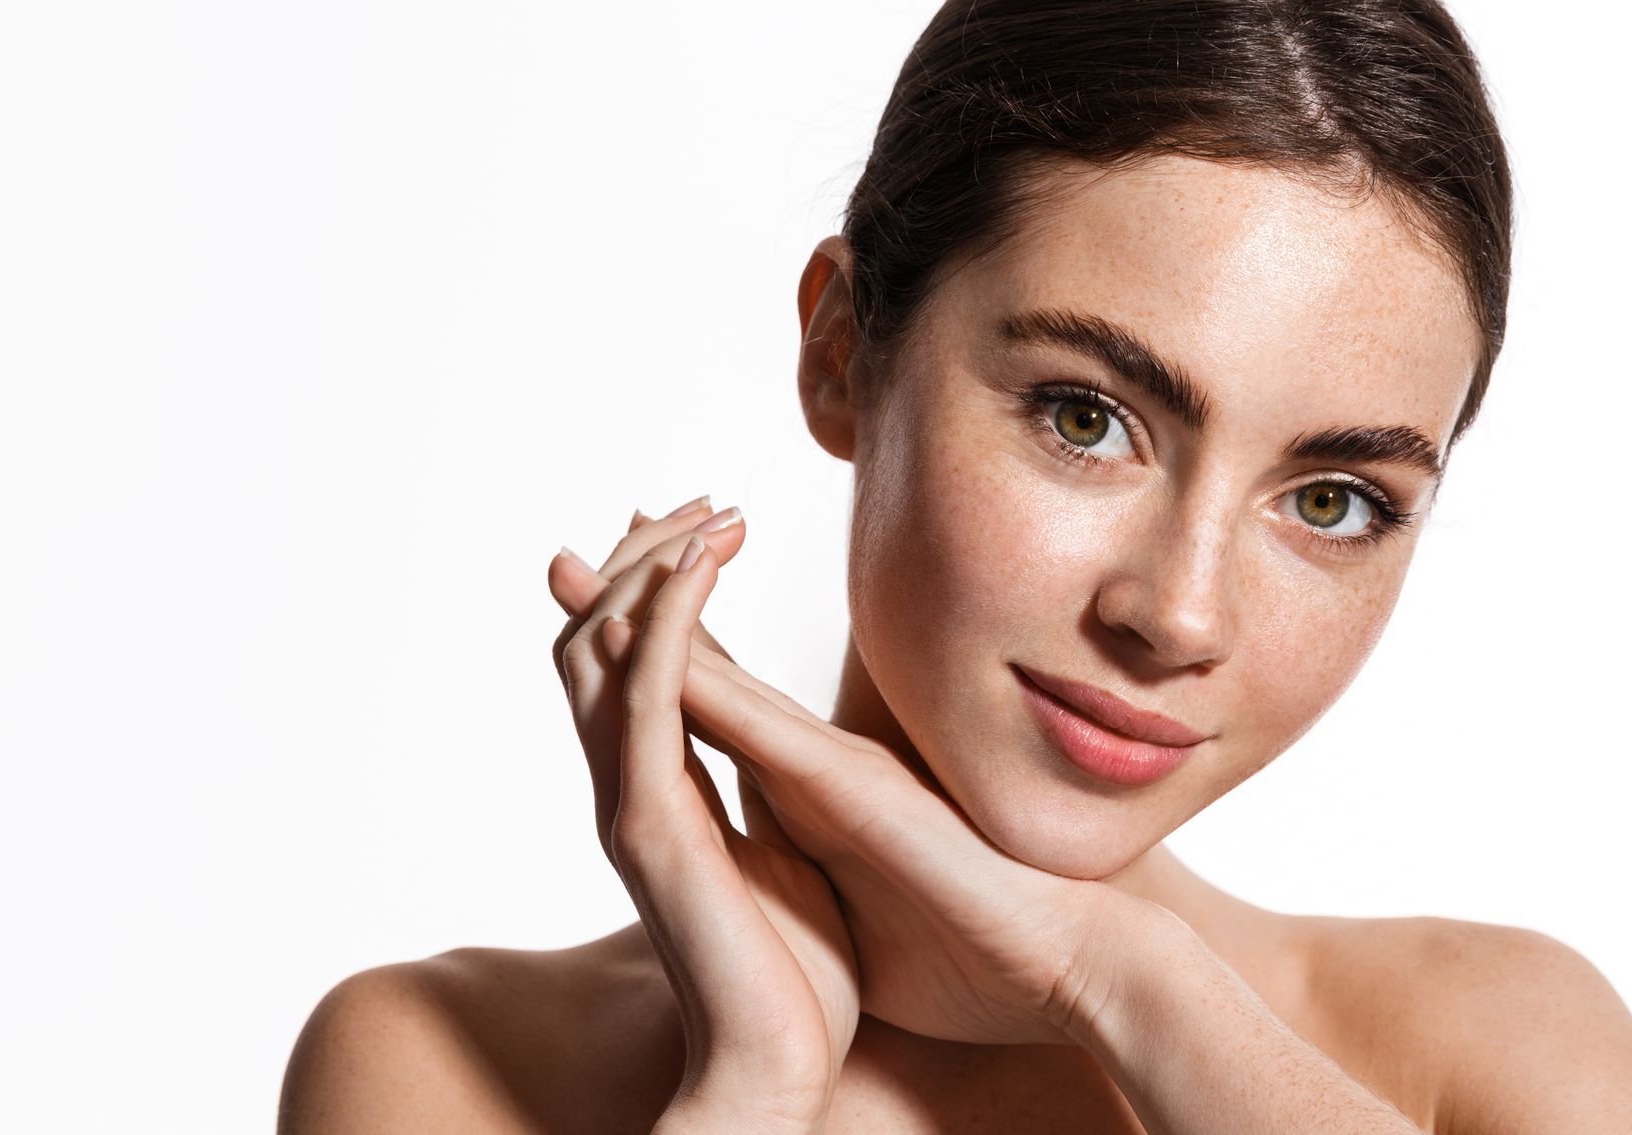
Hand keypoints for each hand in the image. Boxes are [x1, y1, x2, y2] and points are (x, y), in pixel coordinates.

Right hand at [548, 499, 859, 1126]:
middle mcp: (630, 789)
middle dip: (638, 560)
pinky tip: (702, 567)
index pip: (625, 668)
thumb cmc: (794, 977)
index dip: (643, 590)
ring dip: (652, 570)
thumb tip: (770, 740)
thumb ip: (757, 786)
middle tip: (699, 502)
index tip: (690, 526)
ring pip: (603, 653)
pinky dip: (667, 621)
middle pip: (595, 642)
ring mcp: (632, 803)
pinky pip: (646, 696)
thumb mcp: (782, 848)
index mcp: (659, 794)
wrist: (783, 1071)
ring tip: (710, 516)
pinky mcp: (654, 823)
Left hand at [633, 563, 1163, 1049]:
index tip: (604, 611)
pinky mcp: (851, 787)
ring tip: (596, 558)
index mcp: (808, 791)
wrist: (1053, 971)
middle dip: (641, 603)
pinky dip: (702, 676)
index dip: (656, 656)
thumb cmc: (962, 952)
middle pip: (707, 666)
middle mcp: (812, 760)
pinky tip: (650, 640)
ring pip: (722, 675)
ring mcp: (831, 764)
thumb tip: (768, 869)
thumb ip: (808, 861)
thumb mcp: (848, 899)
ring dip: (656, 613)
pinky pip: (759, 724)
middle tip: (578, 551)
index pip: (717, 705)